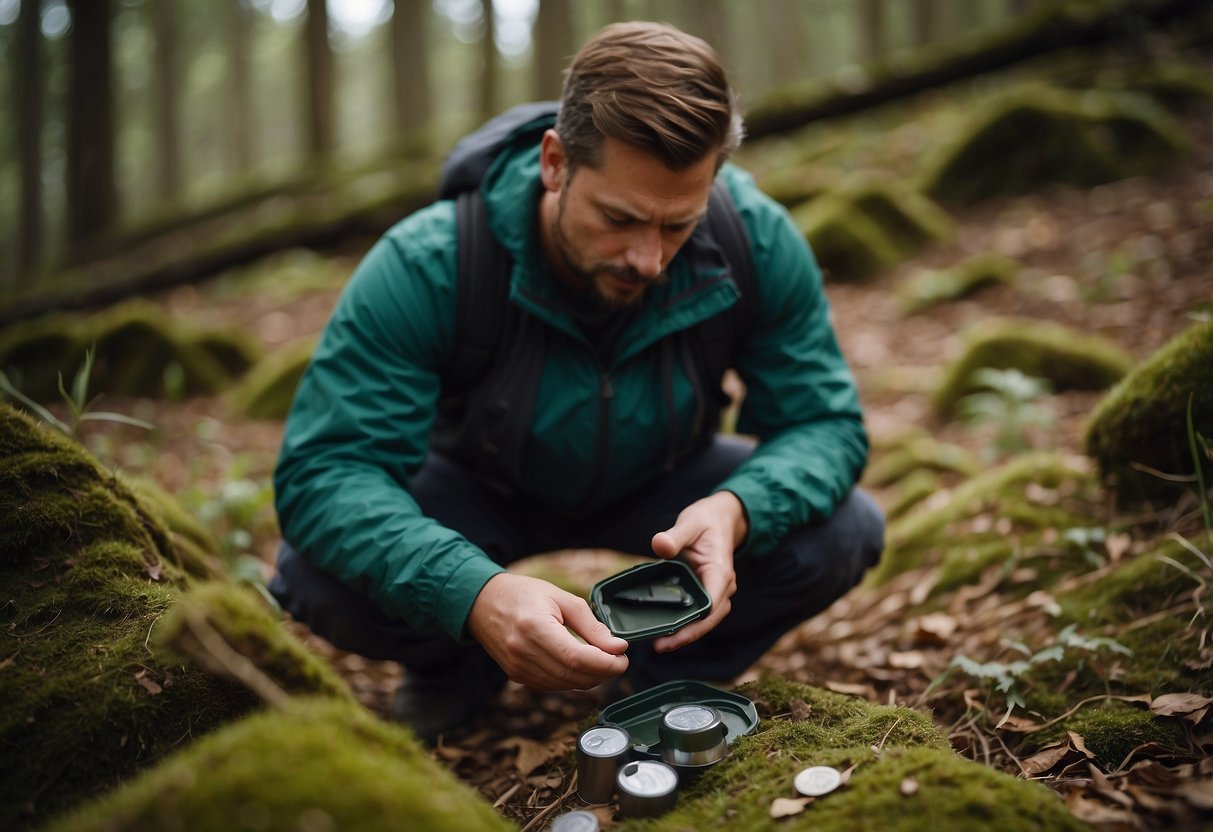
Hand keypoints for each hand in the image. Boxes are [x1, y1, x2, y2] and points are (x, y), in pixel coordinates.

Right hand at [466, 573, 628, 690]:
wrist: (483, 602)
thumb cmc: (524, 594)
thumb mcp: (561, 598)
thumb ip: (591, 626)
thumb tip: (617, 647)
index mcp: (535, 627)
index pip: (577, 658)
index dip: (606, 664)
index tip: (623, 659)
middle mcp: (522, 651)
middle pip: (572, 676)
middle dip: (602, 673)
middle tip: (618, 661)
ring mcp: (517, 667)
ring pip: (564, 685)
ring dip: (588, 678)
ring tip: (601, 661)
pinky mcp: (516, 675)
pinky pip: (551, 685)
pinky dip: (570, 679)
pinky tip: (579, 665)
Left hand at [649, 490, 746, 652]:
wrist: (720, 518)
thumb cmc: (706, 521)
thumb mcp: (689, 523)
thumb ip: (675, 536)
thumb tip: (659, 545)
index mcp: (720, 574)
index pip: (709, 608)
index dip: (691, 626)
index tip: (670, 636)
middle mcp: (723, 587)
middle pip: (708, 620)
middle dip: (686, 636)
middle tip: (658, 647)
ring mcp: (717, 591)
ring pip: (705, 620)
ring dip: (686, 633)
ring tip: (660, 644)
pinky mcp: (708, 591)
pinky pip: (699, 613)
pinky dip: (685, 623)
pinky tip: (665, 629)